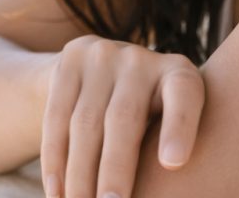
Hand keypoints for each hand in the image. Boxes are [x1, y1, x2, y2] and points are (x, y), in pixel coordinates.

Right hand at [39, 34, 205, 197]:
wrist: (108, 70)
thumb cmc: (155, 116)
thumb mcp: (173, 121)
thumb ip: (169, 151)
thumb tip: (163, 189)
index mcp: (178, 73)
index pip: (183, 95)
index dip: (179, 128)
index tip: (173, 164)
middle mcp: (140, 59)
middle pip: (124, 119)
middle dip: (114, 171)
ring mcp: (101, 55)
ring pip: (84, 123)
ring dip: (79, 175)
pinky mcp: (69, 62)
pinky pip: (56, 117)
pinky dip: (54, 160)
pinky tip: (56, 192)